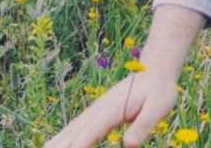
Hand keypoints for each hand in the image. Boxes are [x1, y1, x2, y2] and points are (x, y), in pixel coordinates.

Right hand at [44, 69, 177, 147]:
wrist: (155, 71)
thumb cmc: (159, 91)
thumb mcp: (158, 107)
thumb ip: (144, 125)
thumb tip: (129, 145)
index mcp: (113, 109)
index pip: (92, 131)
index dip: (79, 146)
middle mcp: (98, 109)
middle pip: (74, 133)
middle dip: (61, 147)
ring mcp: (95, 110)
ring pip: (70, 130)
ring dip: (56, 143)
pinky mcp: (96, 113)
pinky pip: (74, 128)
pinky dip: (61, 138)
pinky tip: (52, 145)